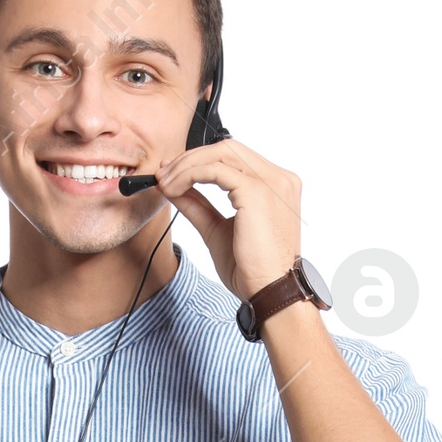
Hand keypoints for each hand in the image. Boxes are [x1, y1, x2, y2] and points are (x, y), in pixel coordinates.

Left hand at [148, 138, 302, 303]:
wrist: (269, 292)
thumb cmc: (251, 270)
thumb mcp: (217, 230)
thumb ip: (198, 205)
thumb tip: (173, 187)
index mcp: (275, 185)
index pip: (234, 157)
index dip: (200, 160)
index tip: (172, 172)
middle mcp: (278, 178)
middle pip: (227, 148)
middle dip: (190, 158)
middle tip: (163, 174)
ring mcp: (271, 181)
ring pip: (220, 154)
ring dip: (186, 165)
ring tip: (164, 183)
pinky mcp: (257, 190)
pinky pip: (215, 169)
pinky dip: (190, 174)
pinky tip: (174, 188)